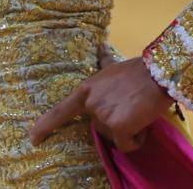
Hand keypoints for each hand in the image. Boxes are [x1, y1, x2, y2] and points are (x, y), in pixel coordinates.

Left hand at [30, 47, 171, 152]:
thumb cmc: (138, 70)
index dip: (45, 126)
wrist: (158, 74)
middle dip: (115, 122)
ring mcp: (103, 116)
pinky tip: (144, 125)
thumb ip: (104, 62)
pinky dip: (136, 140)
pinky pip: (126, 145)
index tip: (33, 138)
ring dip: (127, 130)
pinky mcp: (118, 127)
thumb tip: (102, 48)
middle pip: (99, 127)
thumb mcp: (114, 66)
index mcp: (86, 90)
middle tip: (130, 107)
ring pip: (113, 137)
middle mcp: (90, 103)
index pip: (60, 111)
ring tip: (139, 111)